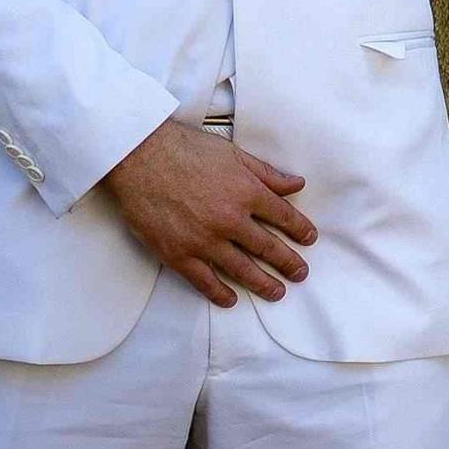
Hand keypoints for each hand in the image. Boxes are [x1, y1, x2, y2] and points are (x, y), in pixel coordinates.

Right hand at [98, 117, 315, 306]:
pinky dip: (220, 293)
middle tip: (301, 273)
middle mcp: (230, 220)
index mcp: (247, 192)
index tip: (309, 240)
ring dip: (263, 283)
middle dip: (288, 263)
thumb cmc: (185, 149)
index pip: (283, 216)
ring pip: (242, 270)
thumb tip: (297, 184)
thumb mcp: (233, 154)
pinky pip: (204, 281)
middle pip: (268, 247)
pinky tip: (231, 299)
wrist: (139, 157)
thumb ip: (267, 173)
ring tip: (277, 292)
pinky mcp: (179, 254)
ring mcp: (205, 240)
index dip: (300, 230)